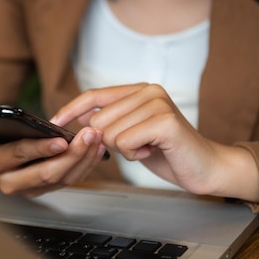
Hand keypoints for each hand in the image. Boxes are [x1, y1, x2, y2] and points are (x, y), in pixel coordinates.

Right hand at [0, 126, 106, 195]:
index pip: (19, 156)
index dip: (40, 149)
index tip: (61, 140)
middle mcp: (11, 182)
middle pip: (47, 172)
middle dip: (72, 154)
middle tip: (89, 135)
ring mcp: (31, 188)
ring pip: (63, 178)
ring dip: (84, 159)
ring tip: (96, 138)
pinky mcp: (46, 189)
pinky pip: (70, 179)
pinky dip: (86, 164)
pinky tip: (97, 149)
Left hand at [51, 83, 258, 202]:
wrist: (204, 167)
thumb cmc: (167, 153)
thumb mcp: (132, 135)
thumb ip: (111, 123)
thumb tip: (80, 118)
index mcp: (139, 90)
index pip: (95, 95)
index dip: (71, 109)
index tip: (53, 122)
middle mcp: (148, 91)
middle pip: (97, 121)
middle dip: (110, 143)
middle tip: (138, 145)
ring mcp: (157, 103)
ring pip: (109, 134)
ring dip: (125, 150)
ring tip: (148, 147)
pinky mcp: (164, 121)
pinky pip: (125, 143)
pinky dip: (135, 154)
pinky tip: (153, 151)